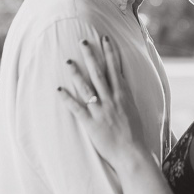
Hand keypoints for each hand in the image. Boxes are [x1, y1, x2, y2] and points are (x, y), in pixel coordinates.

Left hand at [57, 36, 144, 161]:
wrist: (133, 155)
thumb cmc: (135, 135)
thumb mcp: (133, 110)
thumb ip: (125, 96)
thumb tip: (121, 82)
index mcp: (123, 96)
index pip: (115, 69)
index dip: (109, 52)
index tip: (104, 39)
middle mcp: (111, 100)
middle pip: (99, 73)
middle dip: (91, 56)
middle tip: (82, 42)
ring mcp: (101, 111)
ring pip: (87, 87)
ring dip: (77, 73)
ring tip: (68, 61)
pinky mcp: (91, 123)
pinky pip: (77, 108)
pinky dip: (67, 98)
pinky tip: (59, 89)